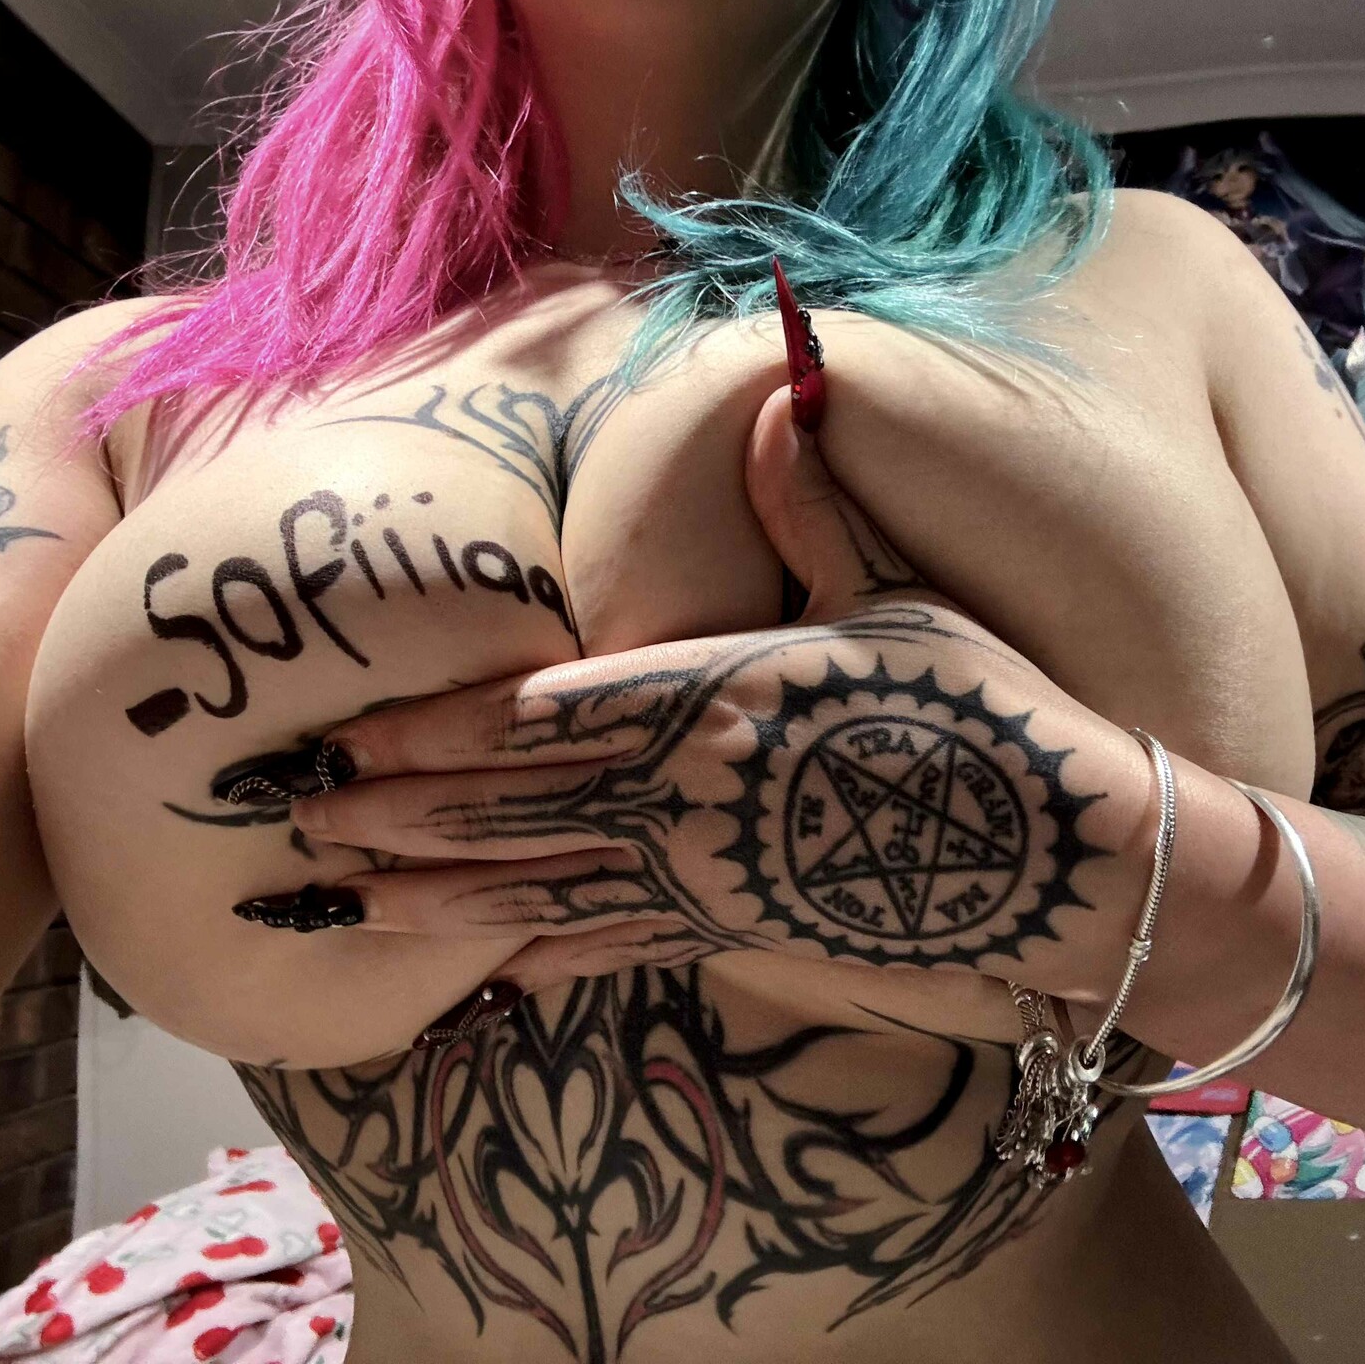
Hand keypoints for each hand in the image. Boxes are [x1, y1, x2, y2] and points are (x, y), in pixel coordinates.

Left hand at [290, 388, 1147, 998]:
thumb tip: (780, 391)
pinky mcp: (746, 938)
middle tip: (296, 819)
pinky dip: (546, 958)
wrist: (1068, 859)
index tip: (350, 735)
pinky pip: (623, 948)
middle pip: (512, 805)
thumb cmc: (989, 709)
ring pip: (542, 889)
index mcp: (715, 691)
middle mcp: (692, 792)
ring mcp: (712, 878)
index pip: (540, 716)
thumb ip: (811, 507)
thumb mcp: (898, 594)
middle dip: (398, 812)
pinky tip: (485, 973)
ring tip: (344, 900)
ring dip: (435, 895)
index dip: (435, 731)